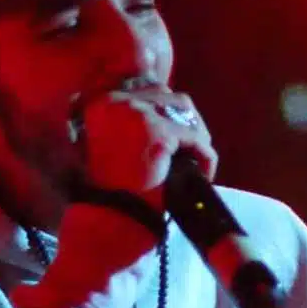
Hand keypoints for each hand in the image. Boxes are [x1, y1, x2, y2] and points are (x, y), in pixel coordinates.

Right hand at [79, 85, 217, 208]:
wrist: (108, 216)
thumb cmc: (109, 189)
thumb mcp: (111, 147)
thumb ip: (129, 125)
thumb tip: (166, 113)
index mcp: (100, 103)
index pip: (145, 91)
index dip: (165, 108)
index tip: (177, 131)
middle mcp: (115, 101)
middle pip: (166, 95)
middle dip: (184, 118)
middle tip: (193, 146)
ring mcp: (136, 114)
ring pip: (183, 111)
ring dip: (196, 134)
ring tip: (199, 157)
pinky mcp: (157, 134)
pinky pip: (193, 138)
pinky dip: (204, 155)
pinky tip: (205, 172)